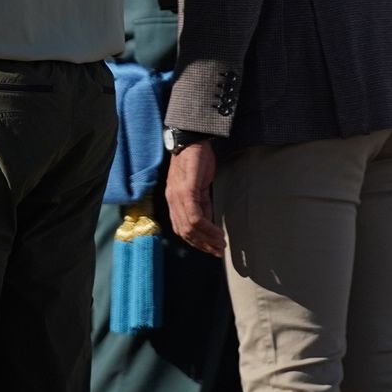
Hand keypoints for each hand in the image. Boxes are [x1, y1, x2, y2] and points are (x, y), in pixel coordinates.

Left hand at [165, 141, 225, 256]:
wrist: (191, 139)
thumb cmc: (196, 159)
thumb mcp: (198, 185)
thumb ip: (201, 203)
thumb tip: (208, 222)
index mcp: (173, 199)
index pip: (180, 228)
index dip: (195, 241)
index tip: (210, 248)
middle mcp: (172, 200)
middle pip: (184, 231)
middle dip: (202, 245)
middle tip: (217, 251)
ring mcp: (178, 196)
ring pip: (189, 227)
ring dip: (206, 240)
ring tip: (220, 245)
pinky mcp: (187, 190)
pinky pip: (195, 216)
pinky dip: (207, 228)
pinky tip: (217, 233)